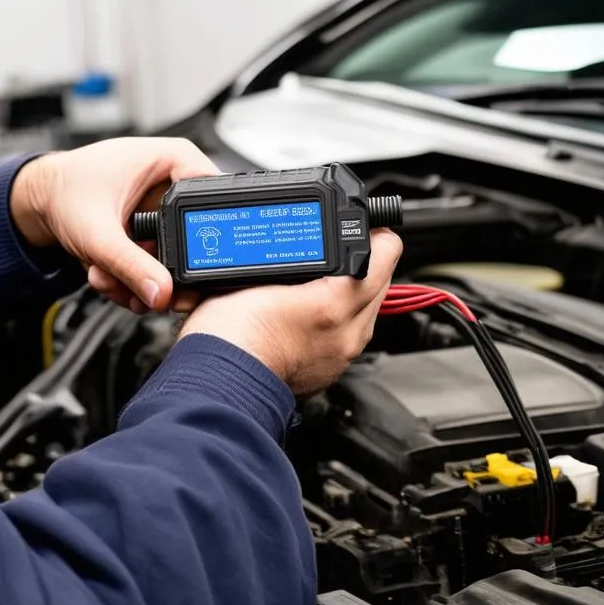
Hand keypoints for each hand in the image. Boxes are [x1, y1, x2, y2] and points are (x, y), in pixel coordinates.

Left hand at [10, 138, 219, 312]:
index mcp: (175, 160)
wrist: (39, 200)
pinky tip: (108, 275)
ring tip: (107, 277)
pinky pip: (157, 263)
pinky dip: (133, 277)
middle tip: (136, 289)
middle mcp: (175, 182)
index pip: (214, 204)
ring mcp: (164, 210)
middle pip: (195, 240)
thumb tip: (162, 293)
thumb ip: (130, 265)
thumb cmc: (64, 190)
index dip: (202, 243)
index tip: (178, 273)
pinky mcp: (152, 232)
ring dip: (140, 279)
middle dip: (159, 272)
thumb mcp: (98, 233)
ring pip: (174, 259)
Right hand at [178, 229, 402, 395]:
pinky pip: (344, 336)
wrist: (217, 379)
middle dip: (359, 262)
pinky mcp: (326, 371)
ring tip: (316, 282)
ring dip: (348, 293)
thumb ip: (283, 250)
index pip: (386, 251)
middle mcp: (347, 333)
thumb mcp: (252, 270)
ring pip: (364, 310)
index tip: (358, 225)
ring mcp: (339, 355)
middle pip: (380, 281)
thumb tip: (293, 234)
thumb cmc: (229, 334)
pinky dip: (334, 322)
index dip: (371, 232)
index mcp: (335, 304)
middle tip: (330, 251)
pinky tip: (305, 313)